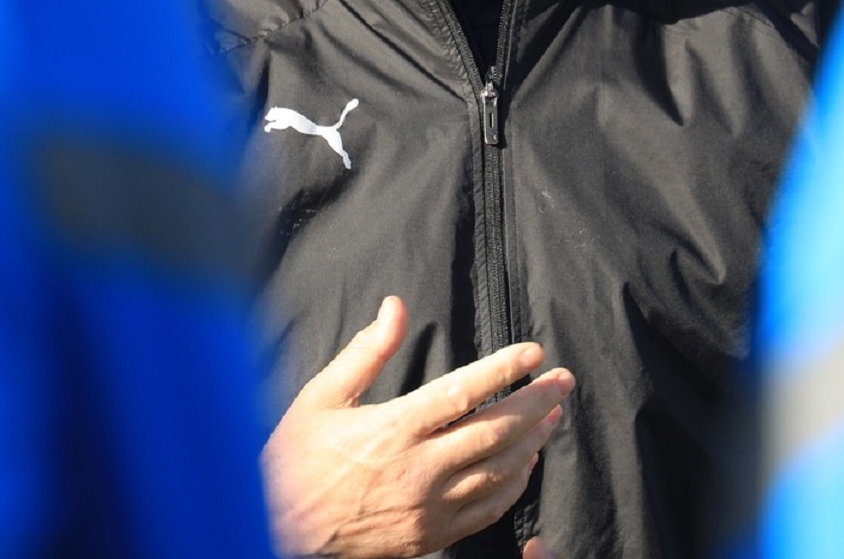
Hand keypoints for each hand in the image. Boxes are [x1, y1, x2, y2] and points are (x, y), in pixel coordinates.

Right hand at [262, 295, 575, 558]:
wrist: (279, 527)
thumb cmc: (294, 457)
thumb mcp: (320, 396)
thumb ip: (365, 352)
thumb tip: (396, 308)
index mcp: (393, 429)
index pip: (463, 393)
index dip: (503, 370)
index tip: (532, 352)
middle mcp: (418, 469)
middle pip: (494, 432)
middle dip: (536, 403)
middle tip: (564, 381)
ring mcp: (427, 507)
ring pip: (498, 471)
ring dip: (532, 441)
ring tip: (552, 415)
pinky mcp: (429, 534)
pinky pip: (486, 510)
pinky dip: (513, 485)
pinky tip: (525, 465)